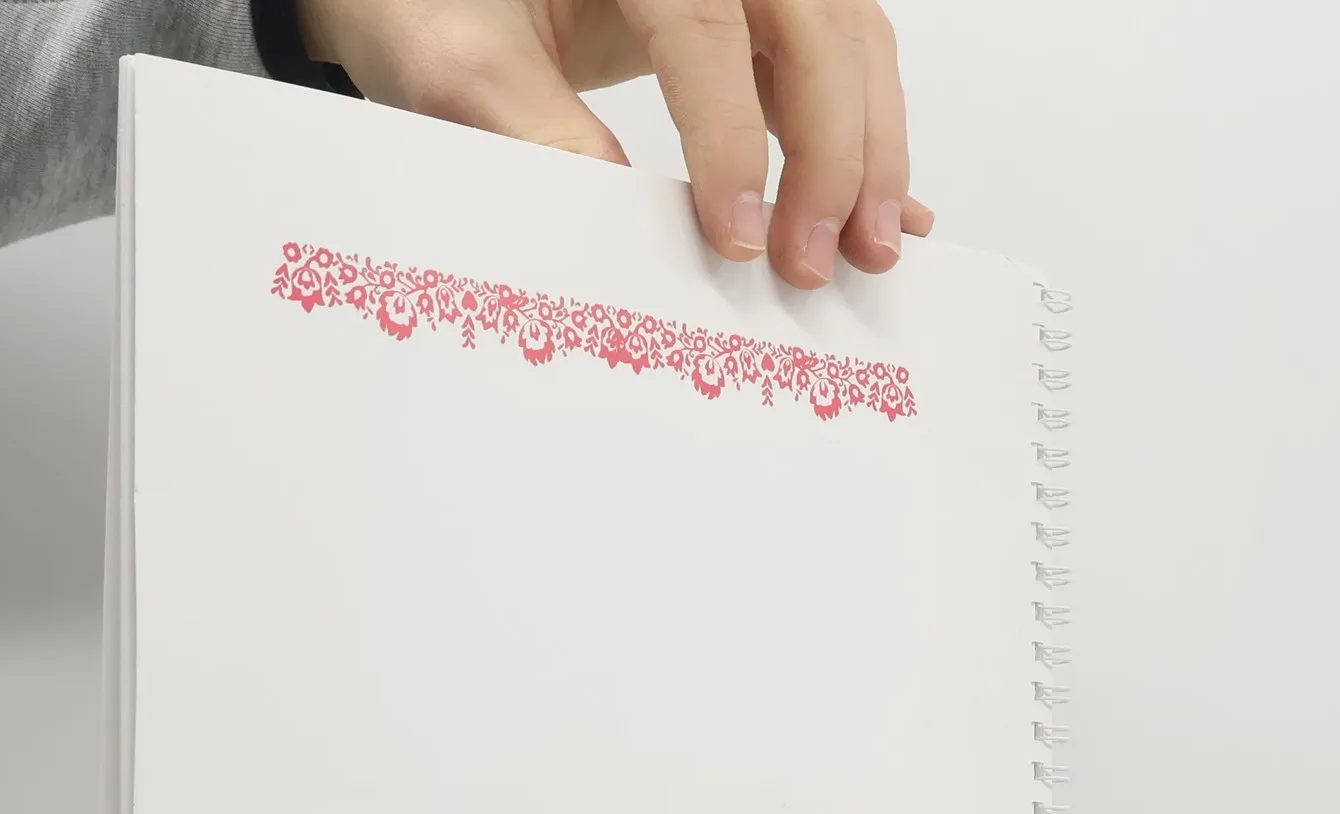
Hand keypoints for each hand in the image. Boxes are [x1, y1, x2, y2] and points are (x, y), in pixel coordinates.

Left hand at [293, 0, 935, 286]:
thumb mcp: (449, 59)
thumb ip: (527, 130)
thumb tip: (616, 217)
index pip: (704, 21)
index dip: (730, 134)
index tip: (736, 239)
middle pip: (813, 21)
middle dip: (833, 150)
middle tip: (815, 262)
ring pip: (848, 38)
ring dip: (868, 148)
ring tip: (868, 250)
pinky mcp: (755, 7)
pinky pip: (837, 59)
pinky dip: (864, 137)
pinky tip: (890, 211)